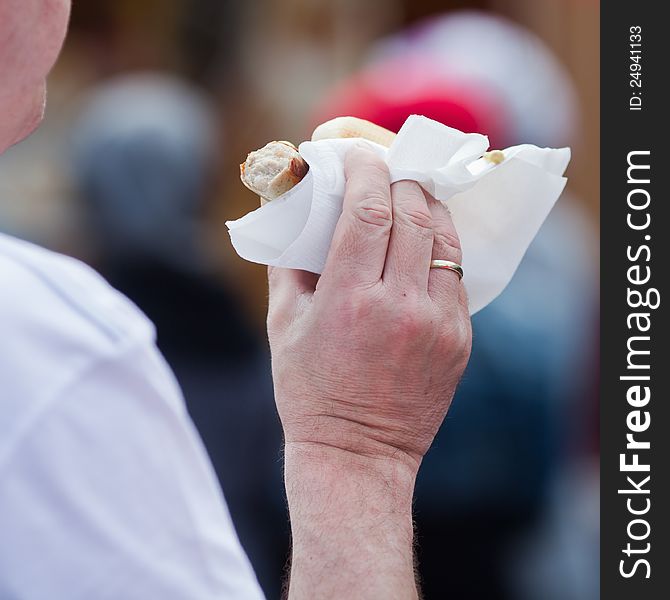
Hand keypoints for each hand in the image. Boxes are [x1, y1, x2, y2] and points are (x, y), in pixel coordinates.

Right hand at [268, 145, 471, 472]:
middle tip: (384, 173)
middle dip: (398, 180)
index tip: (358, 154)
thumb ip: (290, 261)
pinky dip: (439, 248)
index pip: (368, 207)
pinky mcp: (459, 339)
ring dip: (426, 207)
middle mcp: (400, 305)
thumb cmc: (309, 390)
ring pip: (444, 238)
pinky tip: (423, 246)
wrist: (356, 453)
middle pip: (412, 212)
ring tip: (409, 198)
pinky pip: (456, 275)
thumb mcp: (283, 324)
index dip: (365, 169)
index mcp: (350, 298)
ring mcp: (438, 323)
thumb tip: (297, 212)